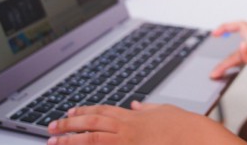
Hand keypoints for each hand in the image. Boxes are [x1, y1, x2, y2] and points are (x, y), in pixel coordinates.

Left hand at [47, 103, 237, 144]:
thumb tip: (135, 105)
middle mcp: (126, 128)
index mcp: (132, 116)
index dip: (83, 111)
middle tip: (51, 127)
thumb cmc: (183, 126)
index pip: (101, 111)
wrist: (196, 138)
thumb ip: (146, 109)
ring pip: (92, 140)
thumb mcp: (163, 111)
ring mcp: (128, 143)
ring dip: (70, 141)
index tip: (69, 112)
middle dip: (68, 125)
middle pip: (91, 124)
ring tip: (54, 142)